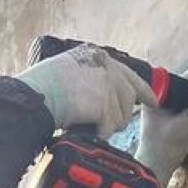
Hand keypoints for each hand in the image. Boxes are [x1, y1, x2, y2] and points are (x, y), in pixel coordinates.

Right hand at [16, 44, 156, 134]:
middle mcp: (105, 65)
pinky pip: (110, 127)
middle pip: (129, 96)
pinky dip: (98, 132)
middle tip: (112, 125)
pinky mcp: (105, 102)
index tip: (153, 101)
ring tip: (87, 123)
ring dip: (106, 125)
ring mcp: (107, 83)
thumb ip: (88, 78)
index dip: (142, 89)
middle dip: (122, 114)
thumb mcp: (68, 72)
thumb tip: (102, 98)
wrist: (34, 97)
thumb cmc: (40, 89)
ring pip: (121, 115)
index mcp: (96, 56)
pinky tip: (85, 127)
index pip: (128, 73)